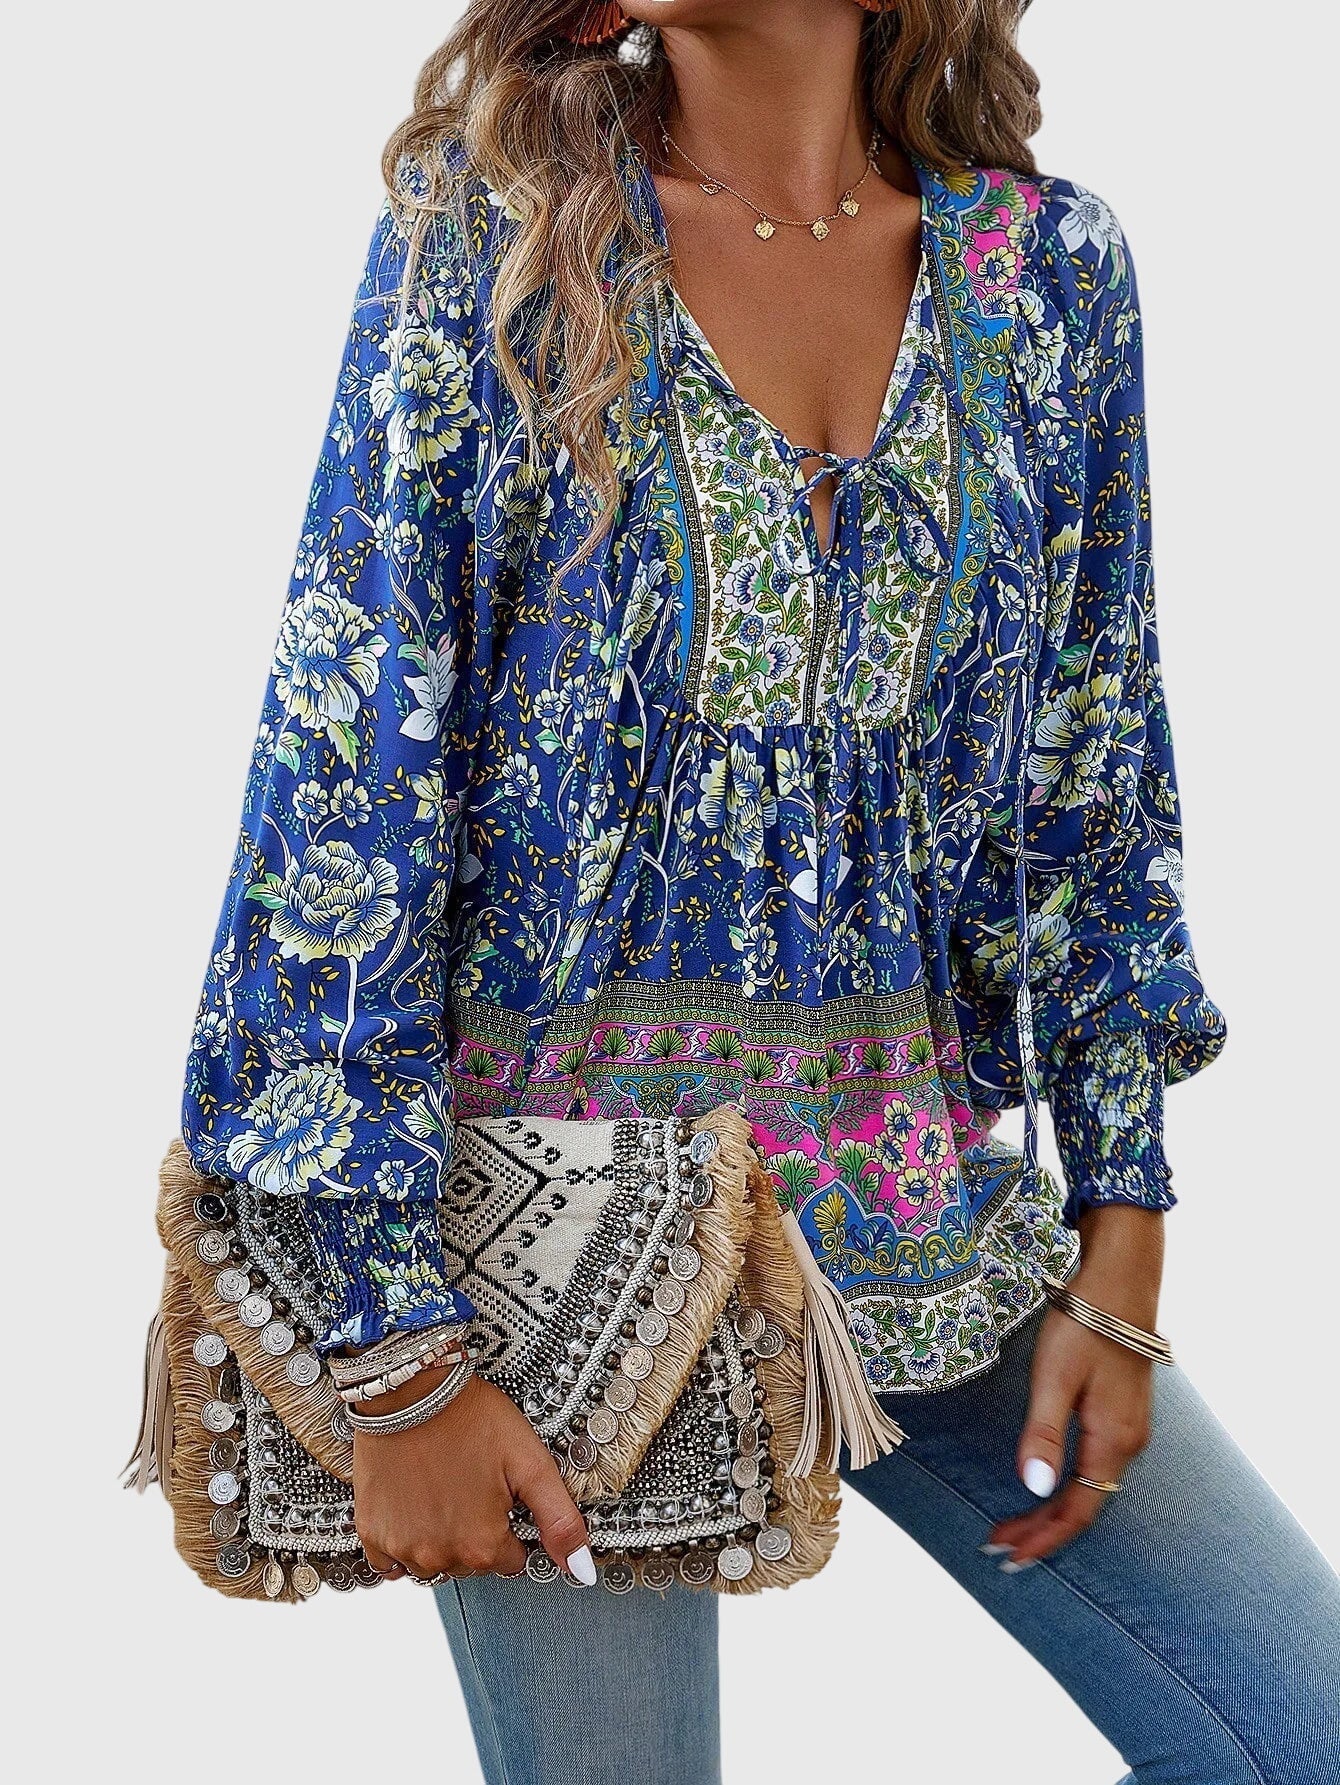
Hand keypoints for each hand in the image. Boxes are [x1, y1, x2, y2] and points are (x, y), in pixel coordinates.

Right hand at [353, 1370, 594, 1585]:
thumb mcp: (531, 1462)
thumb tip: (582, 1572)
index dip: (511, 1526)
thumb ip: (559, 1521)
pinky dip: (404, 1544)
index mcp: (483, 1545)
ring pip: (433, 1565)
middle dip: (477, 1533)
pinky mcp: (371, 1532)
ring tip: (444, 1491)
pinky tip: (412, 1508)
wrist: (411, 1388)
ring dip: (441, 1540)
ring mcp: (402, 1547)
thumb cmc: (473, 1418)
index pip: (511, 1561)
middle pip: (471, 1564)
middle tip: (472, 1484)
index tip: (501, 1494)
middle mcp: (440, 1556)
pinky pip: (389, 1563)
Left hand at [987, 1206, 1162, 1567]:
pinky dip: (1066, 1485)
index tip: (1009, 1556)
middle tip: (998, 1545)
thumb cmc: (1085, 1325)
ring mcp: (1129, 1429)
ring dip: (1051, 1509)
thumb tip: (1035, 1488)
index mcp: (1114, 1440)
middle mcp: (1129, 1444)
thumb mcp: (1054, 1377)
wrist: (1122, 1281)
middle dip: (1041, 1529)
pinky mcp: (1122, 1413)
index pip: (1079, 1510)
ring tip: (1013, 1524)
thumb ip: (1045, 1433)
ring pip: (1090, 1487)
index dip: (1044, 1537)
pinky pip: (1094, 1466)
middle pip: (1085, 1504)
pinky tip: (1046, 1484)